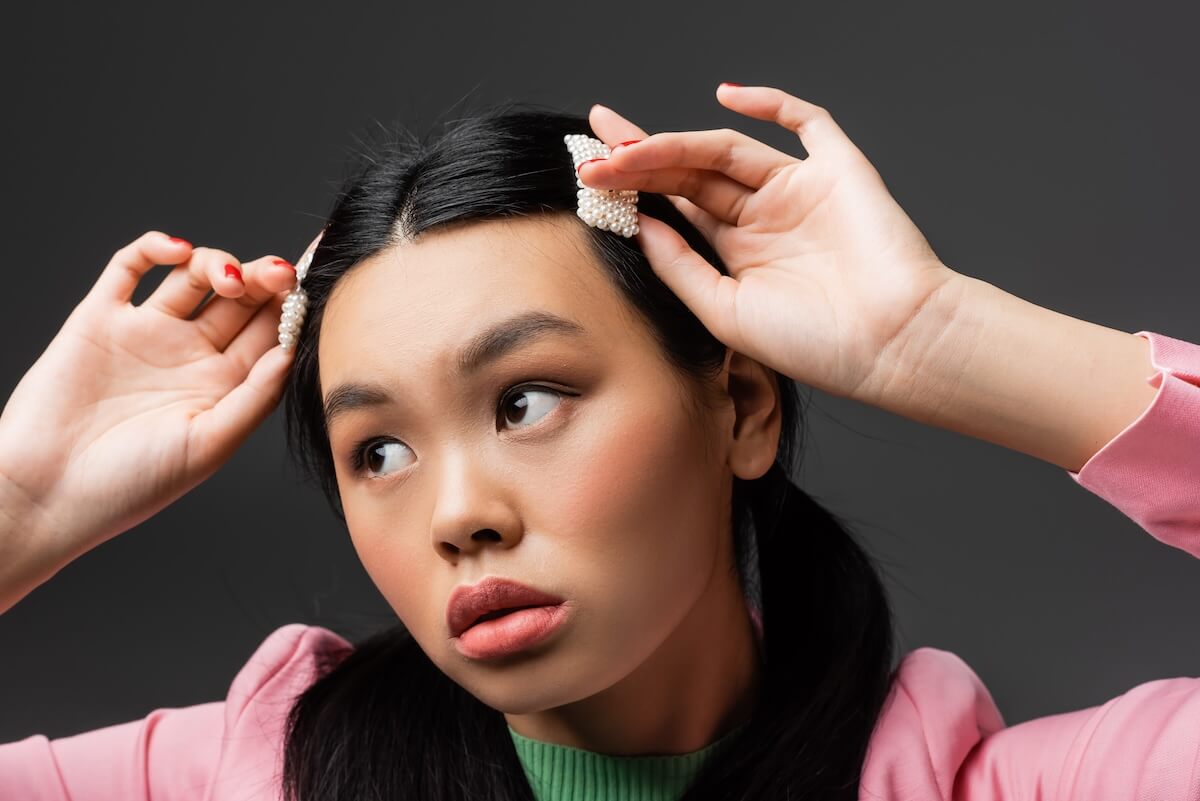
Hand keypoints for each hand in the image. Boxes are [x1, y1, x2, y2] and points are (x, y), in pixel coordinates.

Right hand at [0, 230, 313, 563]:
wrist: (46, 493)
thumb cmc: (130, 484)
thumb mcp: (209, 445)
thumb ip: (254, 397)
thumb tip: (291, 351)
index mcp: (223, 387)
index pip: (269, 333)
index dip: (290, 309)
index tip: (308, 290)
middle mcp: (189, 356)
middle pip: (239, 300)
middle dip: (263, 279)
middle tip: (277, 274)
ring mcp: (146, 333)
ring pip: (193, 277)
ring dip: (218, 263)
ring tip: (228, 279)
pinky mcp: (100, 318)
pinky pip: (129, 267)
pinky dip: (155, 248)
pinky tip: (177, 252)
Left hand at [581, 84, 964, 402]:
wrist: (894, 345)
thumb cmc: (817, 344)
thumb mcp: (725, 311)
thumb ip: (681, 265)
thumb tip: (638, 224)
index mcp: (738, 254)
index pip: (676, 207)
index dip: (635, 188)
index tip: (591, 173)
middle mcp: (764, 218)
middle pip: (691, 173)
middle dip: (641, 158)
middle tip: (593, 147)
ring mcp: (799, 191)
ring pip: (727, 151)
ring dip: (676, 143)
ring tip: (627, 146)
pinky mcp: (838, 171)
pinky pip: (806, 123)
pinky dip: (771, 103)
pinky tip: (727, 96)